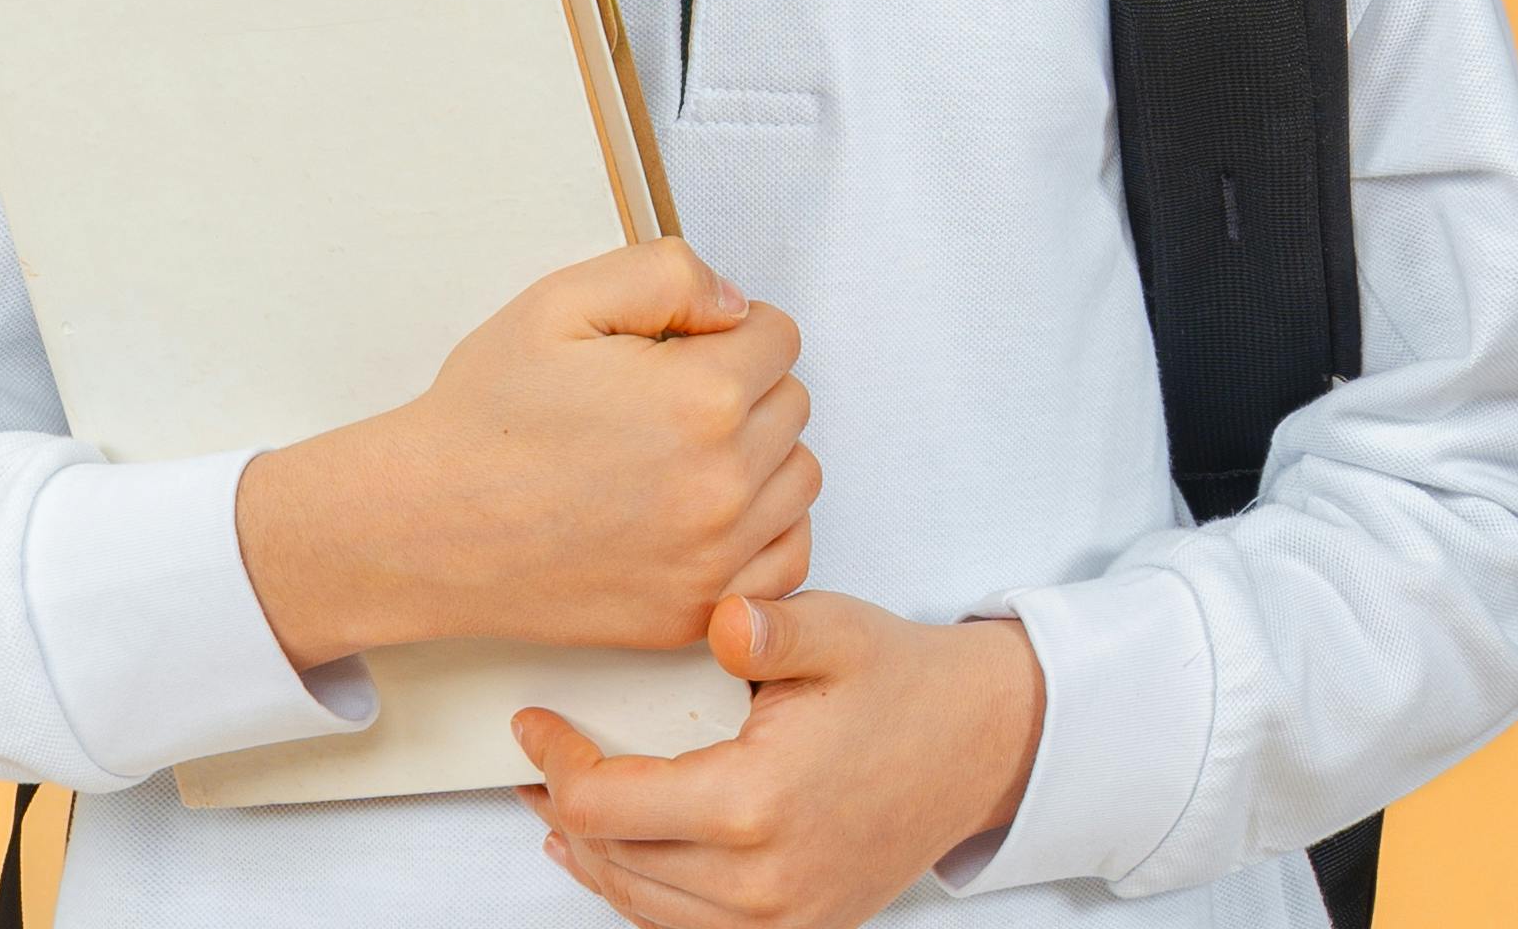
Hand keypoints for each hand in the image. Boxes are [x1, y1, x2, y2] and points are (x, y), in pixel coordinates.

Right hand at [233, 240, 819, 669]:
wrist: (424, 526)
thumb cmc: (486, 417)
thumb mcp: (563, 299)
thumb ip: (670, 274)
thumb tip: (737, 304)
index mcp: (704, 397)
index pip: (780, 336)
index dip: (726, 330)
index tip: (678, 347)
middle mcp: (722, 484)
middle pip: (793, 404)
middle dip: (745, 386)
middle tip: (667, 399)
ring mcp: (712, 559)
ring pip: (798, 480)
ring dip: (761, 456)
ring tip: (683, 452)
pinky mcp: (691, 613)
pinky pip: (785, 562)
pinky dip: (763, 534)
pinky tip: (707, 512)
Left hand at [521, 593, 1048, 928]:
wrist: (983, 746)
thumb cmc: (904, 685)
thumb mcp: (839, 630)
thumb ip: (772, 625)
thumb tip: (722, 619)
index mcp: (756, 803)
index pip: (606, 803)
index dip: (554, 762)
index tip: (535, 725)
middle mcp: (762, 880)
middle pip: (613, 859)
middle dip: (562, 805)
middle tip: (536, 761)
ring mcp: (781, 921)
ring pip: (641, 905)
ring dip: (593, 858)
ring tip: (563, 811)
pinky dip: (642, 897)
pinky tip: (622, 860)